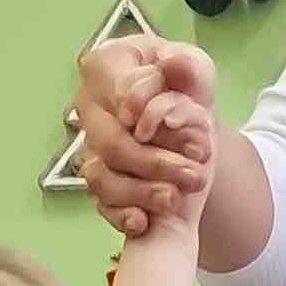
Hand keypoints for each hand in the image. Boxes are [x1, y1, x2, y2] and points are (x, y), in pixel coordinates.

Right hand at [76, 36, 218, 237]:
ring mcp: (90, 147)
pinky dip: (123, 215)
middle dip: (155, 162)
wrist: (187, 128)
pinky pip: (101, 205)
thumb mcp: (196, 71)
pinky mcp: (98, 182)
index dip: (142, 107)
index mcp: (105, 68)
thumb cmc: (185, 91)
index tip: (173, 120)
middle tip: (194, 173)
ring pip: (103, 178)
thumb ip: (187, 66)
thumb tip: (173, 64)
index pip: (114, 88)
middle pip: (111, 142)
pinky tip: (144, 221)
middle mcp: (89, 107)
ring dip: (143, 192)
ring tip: (178, 197)